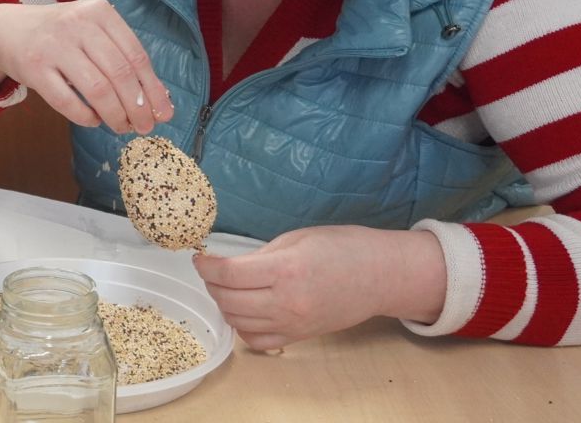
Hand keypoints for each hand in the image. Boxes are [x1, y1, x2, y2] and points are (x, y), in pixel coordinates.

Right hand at [0, 0, 171, 133]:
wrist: (7, 29)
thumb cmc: (60, 35)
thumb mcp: (91, 31)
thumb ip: (121, 56)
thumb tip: (158, 99)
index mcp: (99, 12)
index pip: (136, 56)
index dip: (152, 89)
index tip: (163, 113)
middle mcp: (77, 24)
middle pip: (120, 74)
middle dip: (137, 107)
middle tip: (144, 126)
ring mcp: (53, 45)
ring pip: (97, 90)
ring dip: (115, 115)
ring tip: (121, 126)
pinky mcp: (34, 68)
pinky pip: (67, 101)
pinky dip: (86, 117)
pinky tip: (93, 120)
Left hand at [192, 225, 447, 349]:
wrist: (380, 276)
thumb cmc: (343, 248)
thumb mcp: (297, 239)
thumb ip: (261, 255)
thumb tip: (230, 266)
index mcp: (286, 270)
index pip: (229, 275)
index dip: (207, 266)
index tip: (200, 258)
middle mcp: (287, 302)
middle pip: (228, 300)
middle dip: (212, 284)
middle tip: (212, 271)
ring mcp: (293, 324)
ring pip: (238, 322)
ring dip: (224, 304)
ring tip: (227, 288)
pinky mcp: (299, 337)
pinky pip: (258, 340)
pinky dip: (242, 327)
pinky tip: (245, 310)